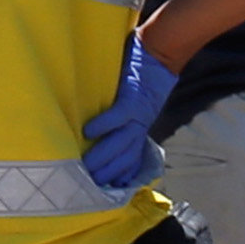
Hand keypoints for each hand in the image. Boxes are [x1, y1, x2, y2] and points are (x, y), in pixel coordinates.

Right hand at [80, 33, 180, 190]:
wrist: (161, 53)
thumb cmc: (143, 73)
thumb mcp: (136, 101)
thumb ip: (123, 115)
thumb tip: (96, 129)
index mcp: (140, 128)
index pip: (130, 159)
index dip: (118, 176)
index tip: (103, 191)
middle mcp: (140, 126)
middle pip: (123, 157)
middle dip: (105, 174)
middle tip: (85, 187)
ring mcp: (138, 114)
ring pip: (120, 143)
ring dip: (102, 157)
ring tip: (84, 167)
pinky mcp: (132, 98)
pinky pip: (118, 116)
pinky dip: (104, 125)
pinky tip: (88, 132)